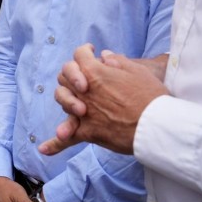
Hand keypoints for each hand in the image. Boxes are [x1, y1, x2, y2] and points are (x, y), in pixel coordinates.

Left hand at [39, 45, 168, 155]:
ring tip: (78, 103)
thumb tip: (104, 55)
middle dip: (72, 75)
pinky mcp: (88, 132)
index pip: (79, 55)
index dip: (84, 52)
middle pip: (64, 77)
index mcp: (95, 72)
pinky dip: (55, 144)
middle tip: (86, 80)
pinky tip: (43, 149)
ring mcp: (84, 112)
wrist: (159, 125)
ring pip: (63, 101)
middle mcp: (84, 91)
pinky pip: (68, 139)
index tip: (90, 52)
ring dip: (66, 99)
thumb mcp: (136, 71)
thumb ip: (117, 61)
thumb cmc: (152, 96)